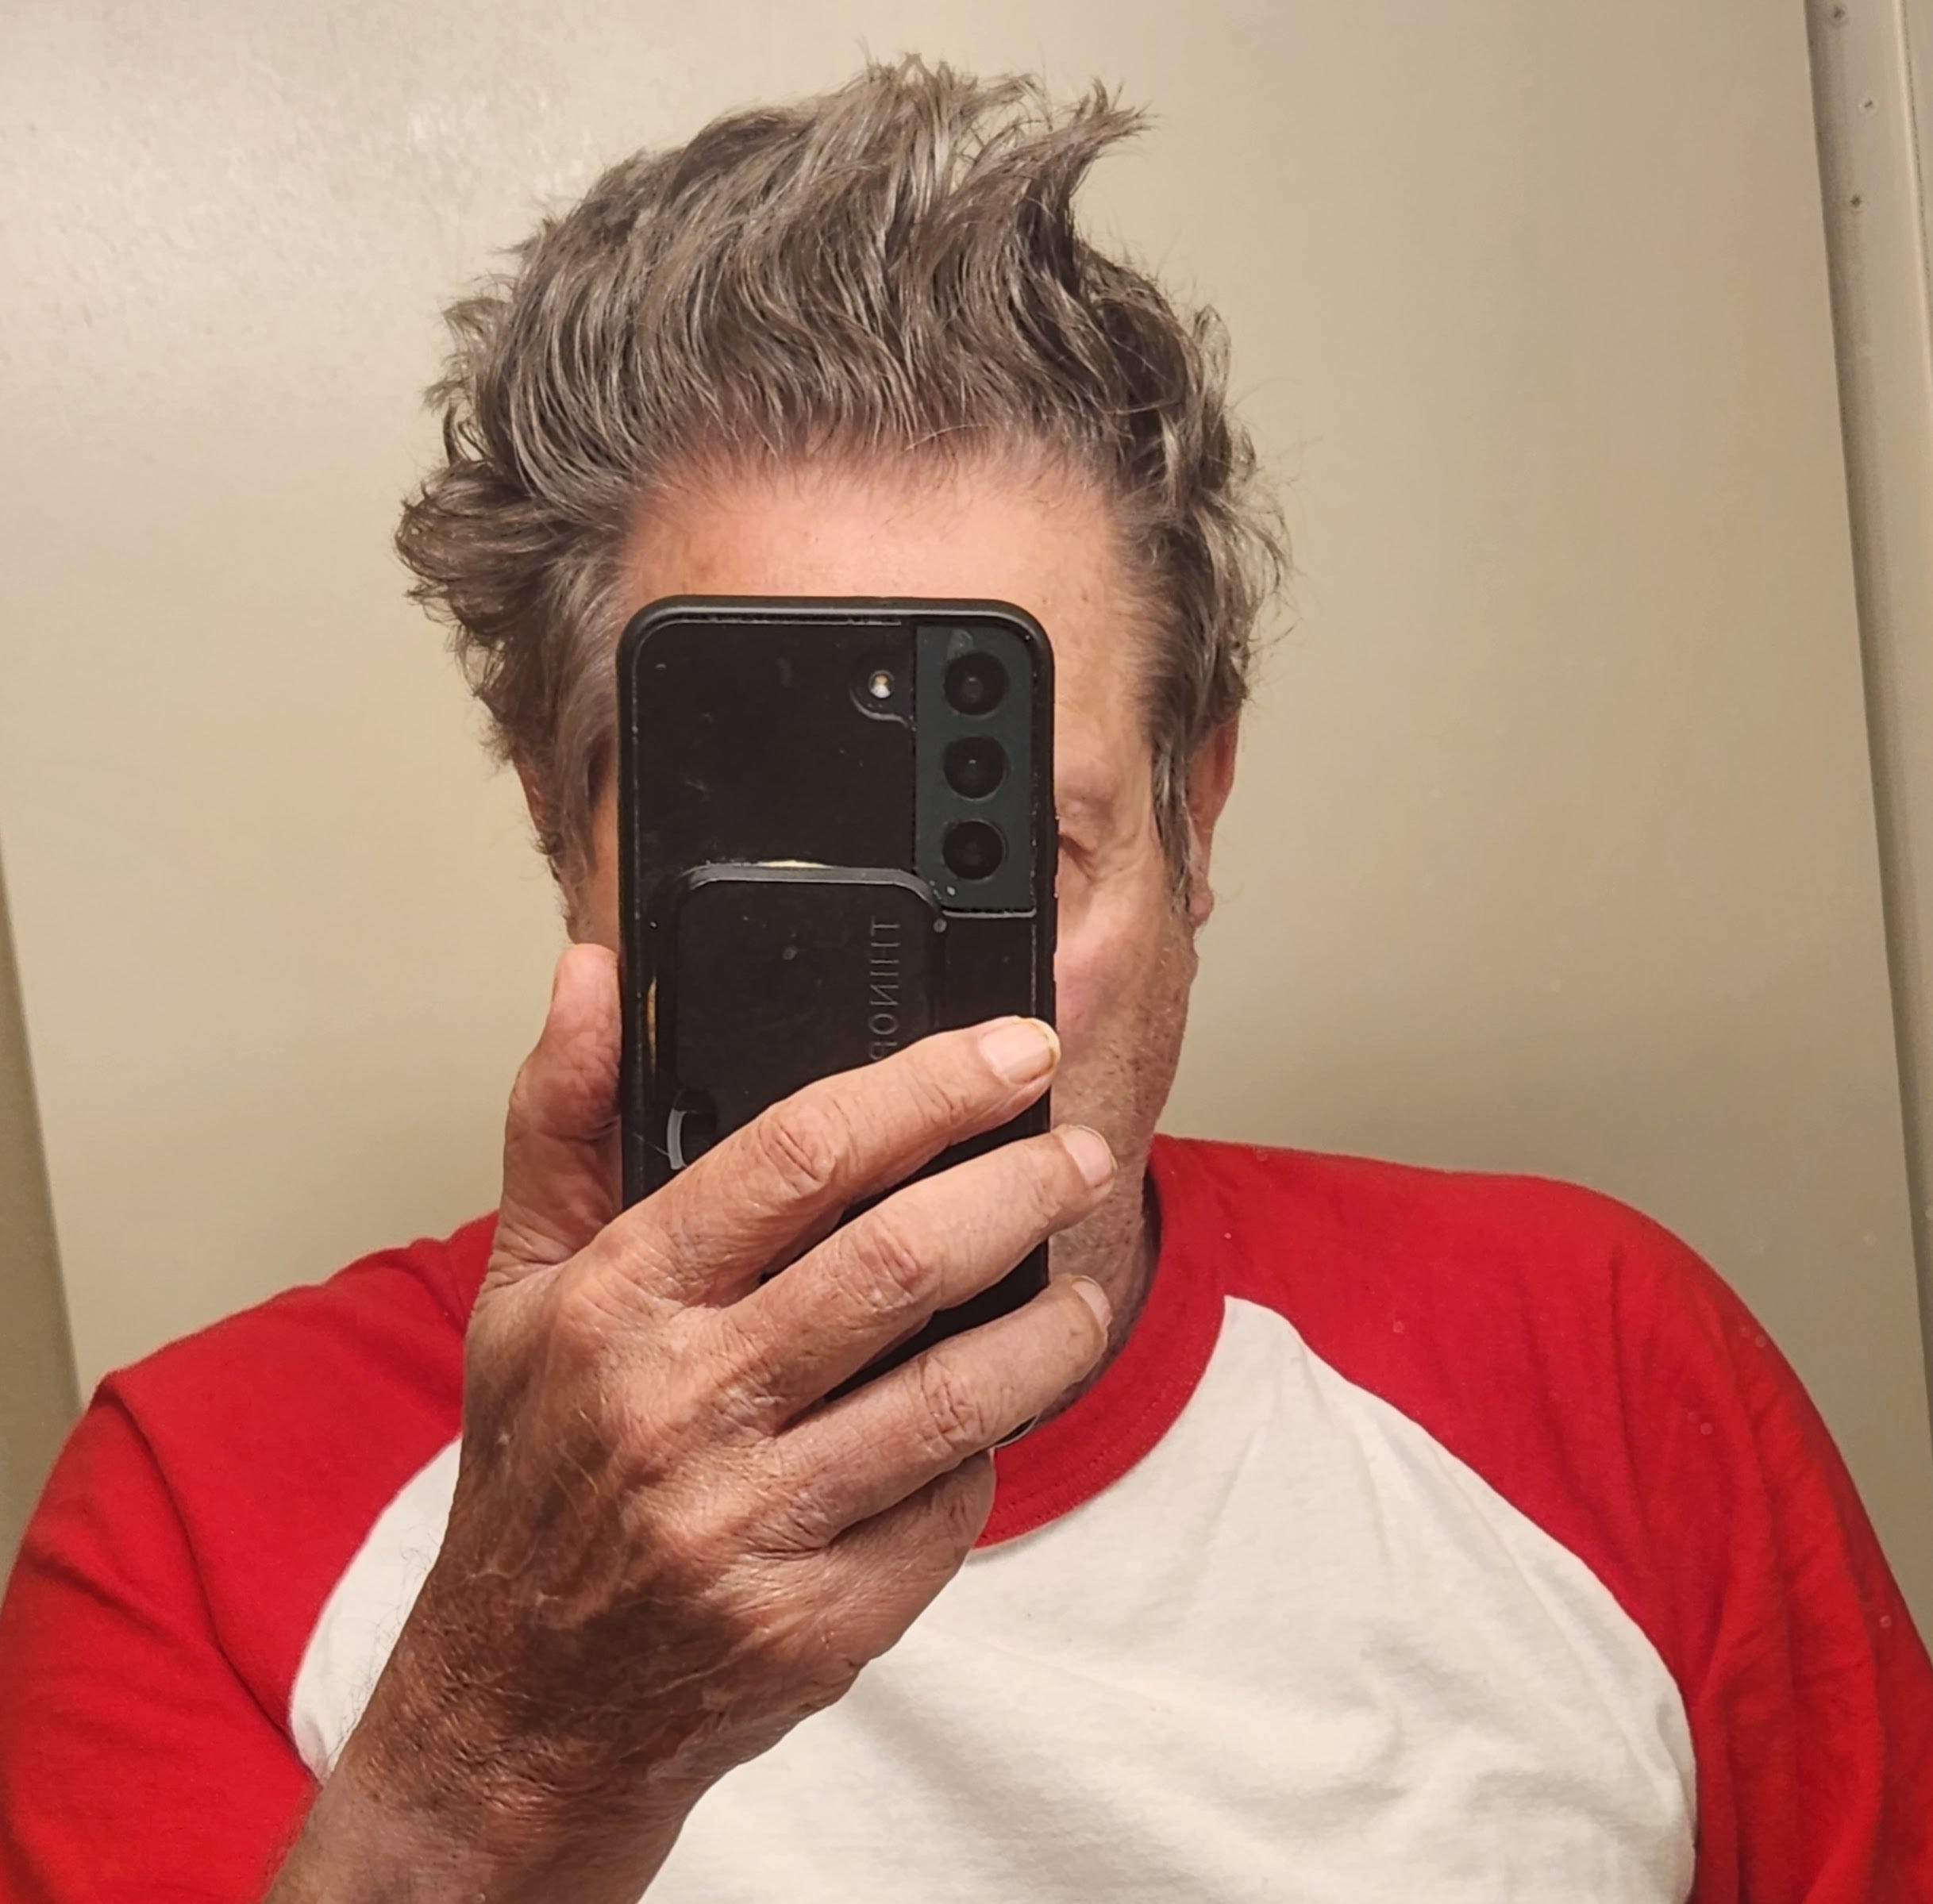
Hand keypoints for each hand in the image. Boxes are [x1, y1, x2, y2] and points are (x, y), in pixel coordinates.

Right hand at [276, 943, 1112, 1902]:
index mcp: (614, 1303)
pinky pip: (948, 1505)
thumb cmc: (537, 1474)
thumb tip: (597, 972)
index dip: (927, 1086)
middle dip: (1021, 1187)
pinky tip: (991, 1413)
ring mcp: (751, 1524)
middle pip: (901, 1261)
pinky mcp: (818, 1620)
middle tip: (1077, 1151)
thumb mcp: (522, 1286)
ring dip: (1050, 1325)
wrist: (522, 1709)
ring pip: (956, 1392)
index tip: (1011, 1050)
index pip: (795, 1155)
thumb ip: (564, 1117)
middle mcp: (679, 1408)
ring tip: (1083, 1284)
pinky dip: (988, 1448)